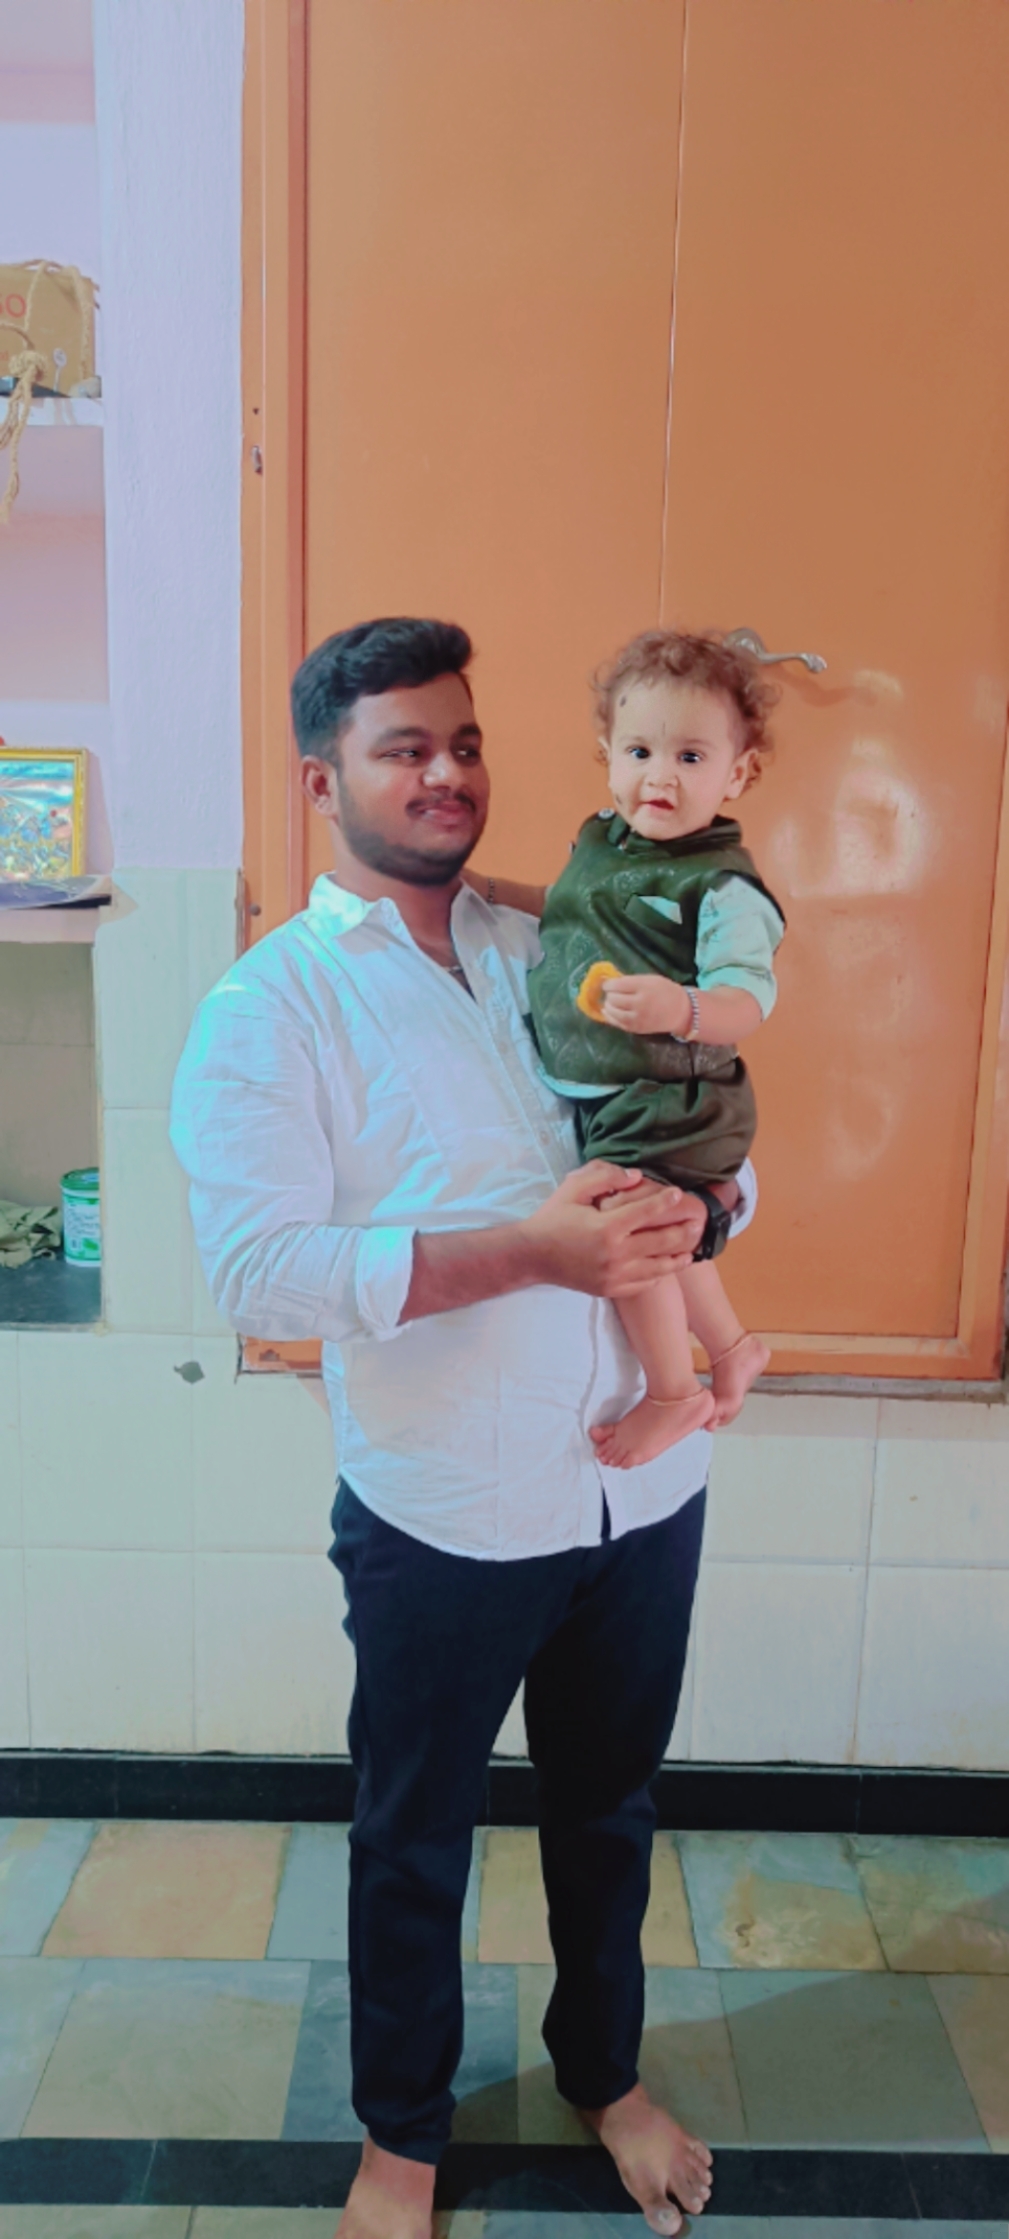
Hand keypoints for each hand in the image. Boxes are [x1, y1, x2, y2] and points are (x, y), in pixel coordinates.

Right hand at [521, 1162, 705, 1297]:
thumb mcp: (573, 1188)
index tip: (679, 1195)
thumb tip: (636, 1176)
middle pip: (661, 1242)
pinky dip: (658, 1276)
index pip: (647, 1211)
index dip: (666, 1201)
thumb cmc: (553, 1218)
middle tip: (698, 1224)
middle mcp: (615, 1253)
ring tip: (692, 1251)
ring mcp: (614, 1275)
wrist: (532, 1255)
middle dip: (683, 1232)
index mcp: (608, 1227)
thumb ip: (604, 1176)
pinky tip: (665, 1268)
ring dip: (678, 1259)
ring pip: (657, 1268)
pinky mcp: (610, 1289)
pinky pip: (643, 1284)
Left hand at [600, 973, 690, 1035]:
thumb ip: (632, 981)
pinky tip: (609, 1012)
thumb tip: (611, 983)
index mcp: (643, 987)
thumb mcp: (651, 980)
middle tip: (612, 993)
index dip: (608, 984)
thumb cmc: (665, 992)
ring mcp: (637, 1017)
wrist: (680, 1012)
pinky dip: (609, 1016)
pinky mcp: (635, 1028)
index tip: (607, 984)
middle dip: (609, 994)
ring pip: (612, 1011)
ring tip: (611, 1002)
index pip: (617, 985)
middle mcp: (639, 1002)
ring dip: (608, 1005)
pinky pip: (616, 1022)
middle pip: (613, 998)